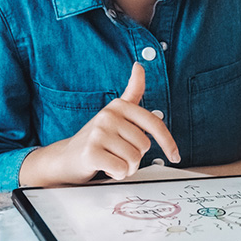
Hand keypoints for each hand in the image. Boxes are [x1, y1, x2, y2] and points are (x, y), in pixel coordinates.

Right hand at [19, 63, 179, 185]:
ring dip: (126, 167)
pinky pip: (121, 170)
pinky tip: (105, 168)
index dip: (168, 142)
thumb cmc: (96, 137)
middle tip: (119, 154)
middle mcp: (108, 115)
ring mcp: (98, 133)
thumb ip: (132, 91)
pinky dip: (117, 174)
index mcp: (119, 106)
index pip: (154, 124)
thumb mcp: (115, 112)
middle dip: (136, 157)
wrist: (65, 157)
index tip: (175, 155)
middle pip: (144, 146)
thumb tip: (139, 66)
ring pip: (133, 160)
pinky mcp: (91, 152)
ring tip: (111, 160)